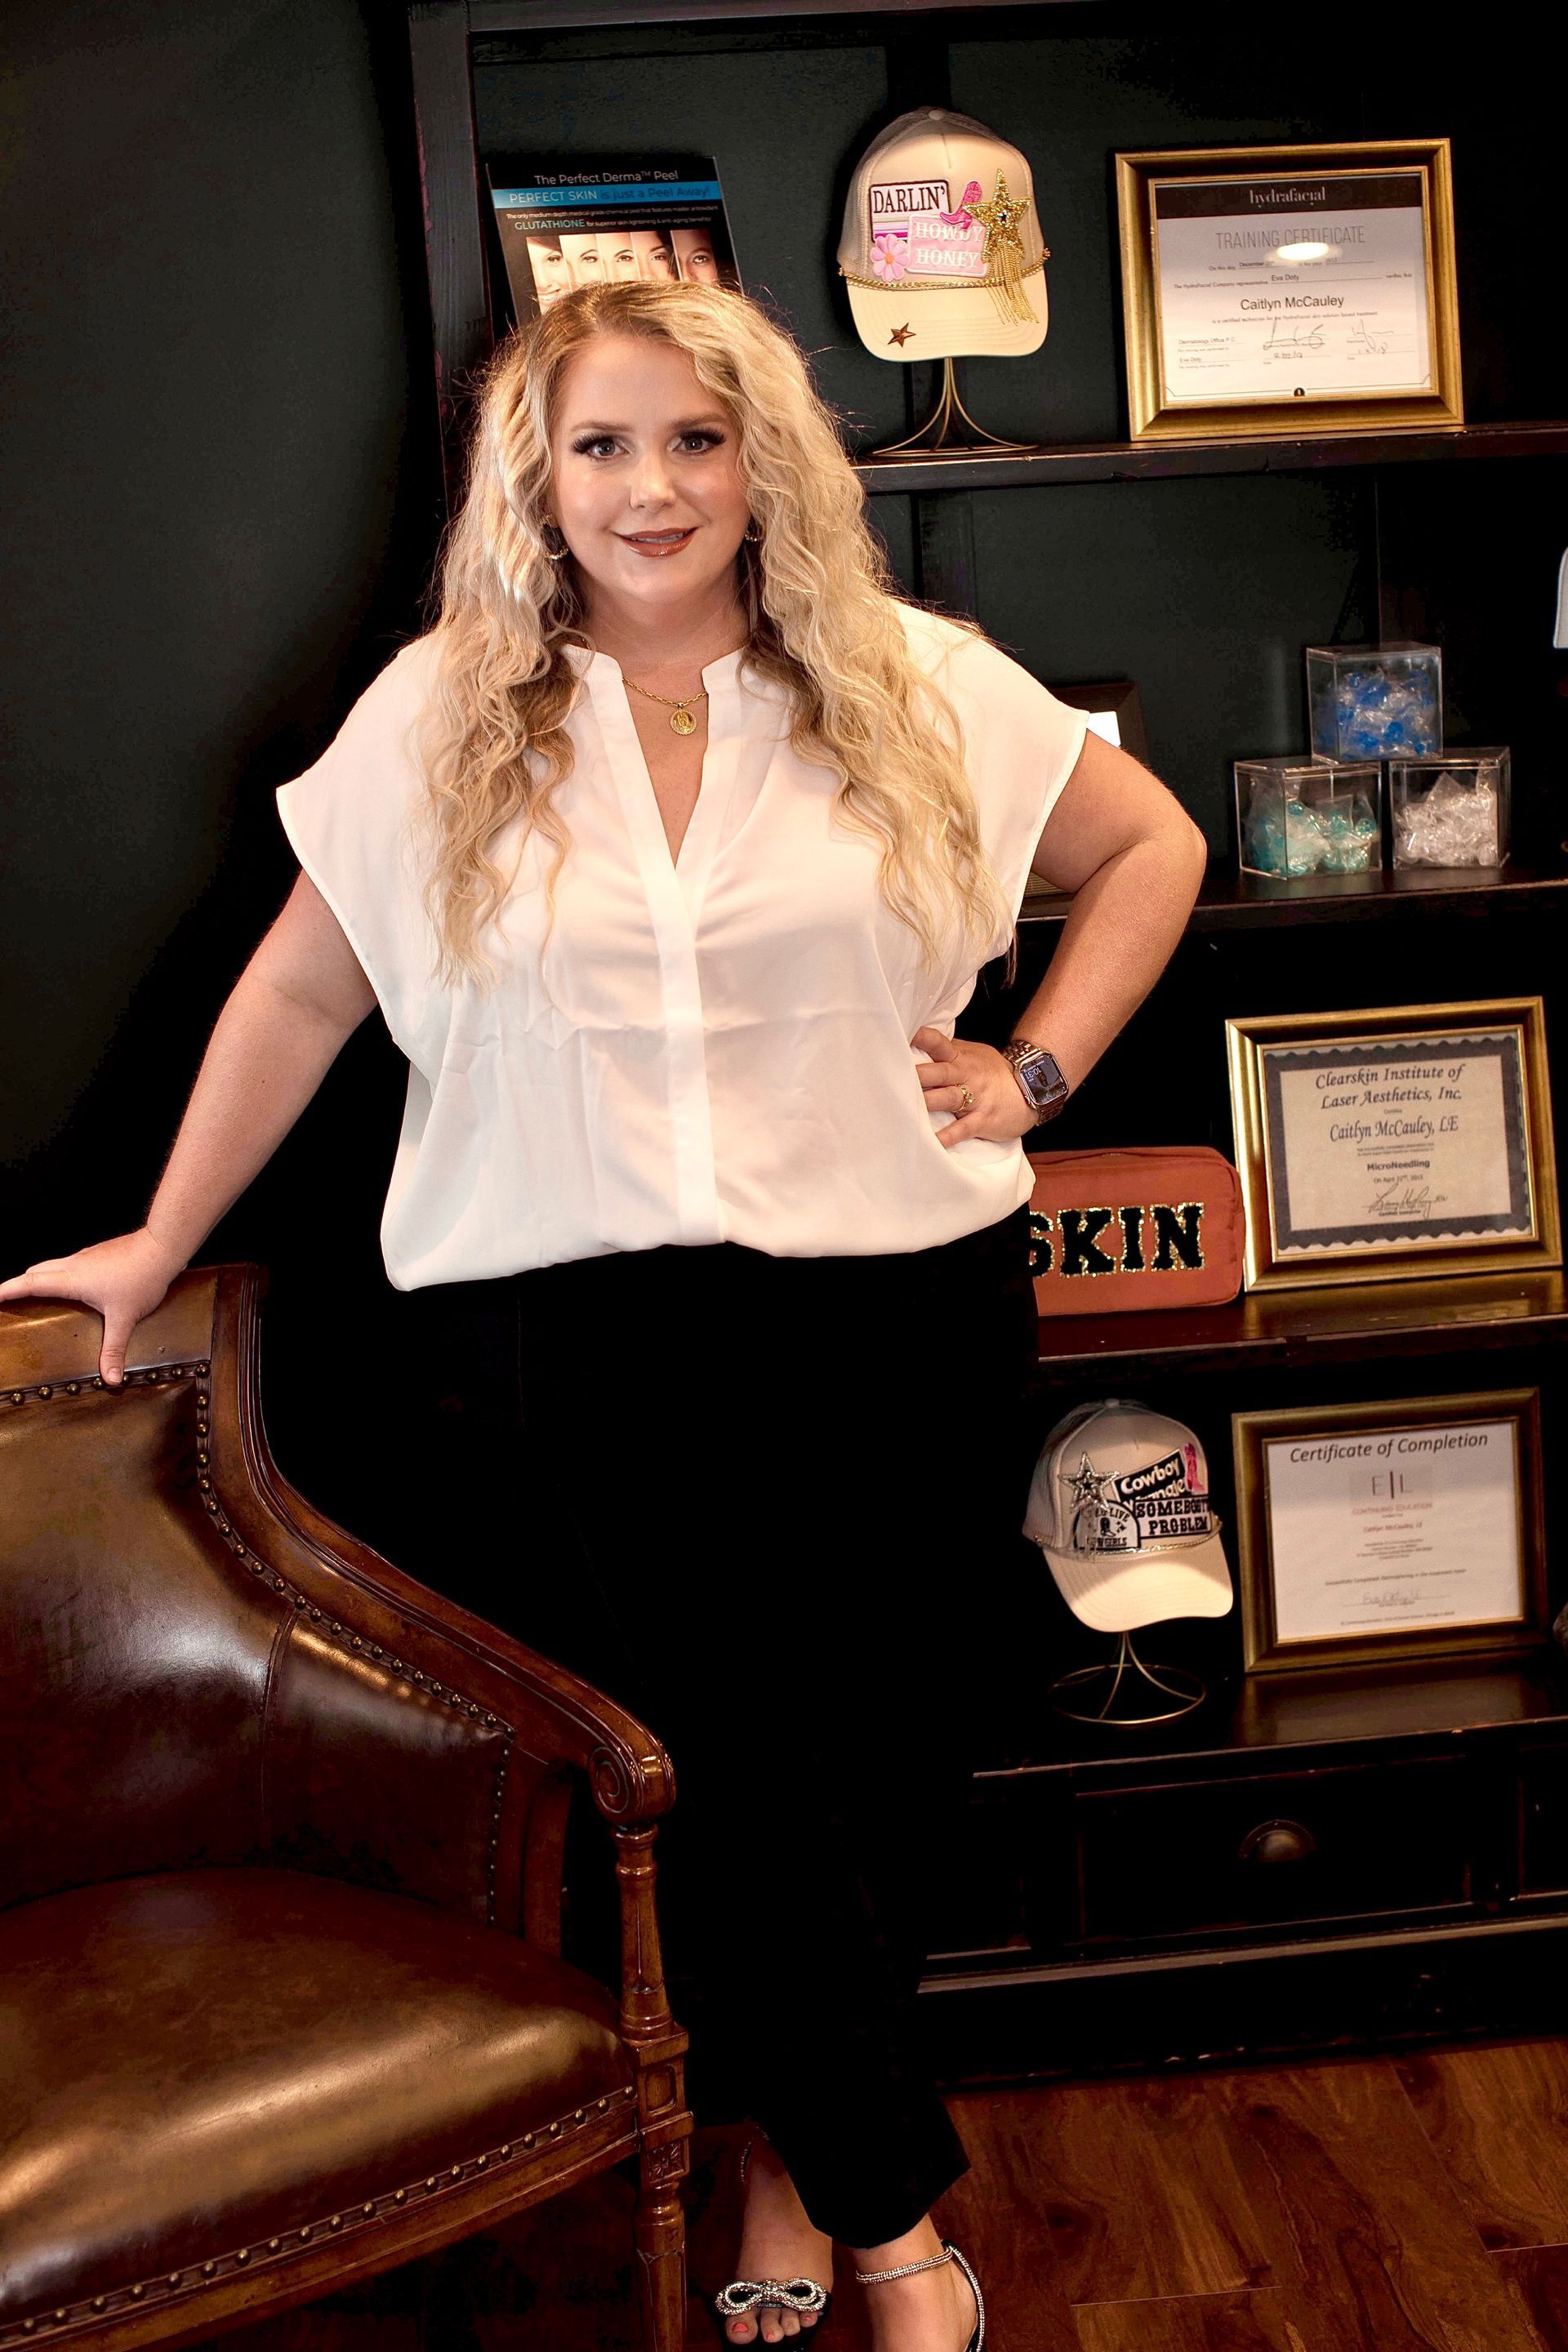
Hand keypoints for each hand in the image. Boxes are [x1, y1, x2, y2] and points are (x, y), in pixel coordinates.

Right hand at [0, 1227, 187, 1387]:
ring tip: (35, 1293)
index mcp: (72, 1278)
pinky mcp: (98, 1254)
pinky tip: (71, 1286)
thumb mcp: (125, 1318)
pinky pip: (70, 1263)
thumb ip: (115, 1349)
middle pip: (36, 1272)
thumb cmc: (142, 1277)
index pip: (30, 1283)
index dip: (8, 1290)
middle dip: (19, 1285)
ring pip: (52, 1265)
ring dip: (39, 1277)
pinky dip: (59, 1274)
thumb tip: (111, 1378)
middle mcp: (74, 1264)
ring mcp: (86, 1257)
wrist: (161, 1247)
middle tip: (8, 1298)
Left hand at [911, 1025, 1036, 1148]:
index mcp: (961, 1058)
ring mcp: (975, 1098)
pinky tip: (931, 1142)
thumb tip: (918, 1048)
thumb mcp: (974, 1055)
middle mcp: (966, 1075)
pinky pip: (962, 1129)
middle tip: (894, 1077)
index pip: (939, 1043)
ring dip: (927, 1102)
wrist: (1032, 1089)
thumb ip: (948, 1053)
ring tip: (905, 1108)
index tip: (905, 1037)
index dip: (923, 1039)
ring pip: (947, 1098)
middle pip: (939, 1072)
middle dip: (918, 1075)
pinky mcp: (982, 1120)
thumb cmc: (995, 1073)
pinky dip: (947, 1137)